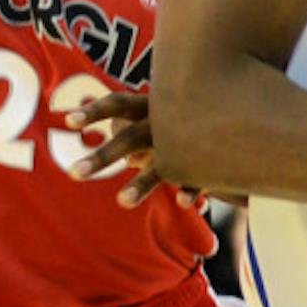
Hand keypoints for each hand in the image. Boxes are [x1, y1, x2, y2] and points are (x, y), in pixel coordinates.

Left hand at [66, 90, 204, 210]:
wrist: (239, 105)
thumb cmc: (189, 110)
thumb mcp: (163, 111)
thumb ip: (137, 123)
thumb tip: (121, 143)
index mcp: (151, 105)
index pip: (116, 104)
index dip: (93, 112)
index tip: (67, 121)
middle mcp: (166, 120)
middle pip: (129, 137)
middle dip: (102, 157)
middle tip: (73, 174)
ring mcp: (188, 139)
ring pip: (162, 164)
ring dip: (141, 184)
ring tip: (122, 202)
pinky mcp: (209, 161)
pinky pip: (199, 176)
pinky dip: (191, 188)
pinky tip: (184, 203)